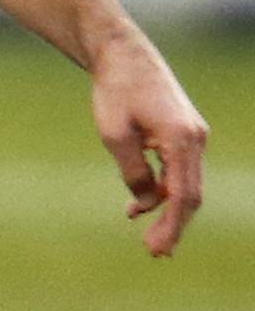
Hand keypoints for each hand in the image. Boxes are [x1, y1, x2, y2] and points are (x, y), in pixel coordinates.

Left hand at [91, 29, 207, 257]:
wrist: (123, 57)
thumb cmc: (115, 92)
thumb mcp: (115, 136)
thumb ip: (133, 172)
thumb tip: (147, 204)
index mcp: (182, 138)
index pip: (183, 195)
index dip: (172, 226)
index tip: (156, 250)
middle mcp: (195, 138)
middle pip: (191, 194)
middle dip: (174, 226)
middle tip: (155, 254)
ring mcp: (192, 135)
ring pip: (186, 185)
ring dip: (169, 212)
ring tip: (151, 240)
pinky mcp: (182, 134)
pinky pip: (179, 171)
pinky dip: (164, 191)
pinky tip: (140, 207)